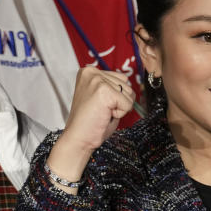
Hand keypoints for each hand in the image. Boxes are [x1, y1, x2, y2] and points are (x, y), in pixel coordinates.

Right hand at [47, 68, 133, 188]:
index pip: (122, 78)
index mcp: (89, 71)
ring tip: (102, 113)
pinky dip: (120, 114)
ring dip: (120, 107)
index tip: (99, 105)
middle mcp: (92, 72)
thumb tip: (132, 85)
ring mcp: (97, 80)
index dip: (116, 97)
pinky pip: (127, 104)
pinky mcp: (104, 91)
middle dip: (119, 102)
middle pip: (127, 85)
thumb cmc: (90, 122)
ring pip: (129, 93)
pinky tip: (104, 116)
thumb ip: (114, 86)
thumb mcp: (102, 97)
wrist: (78, 139)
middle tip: (101, 111)